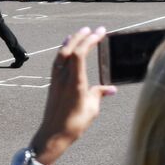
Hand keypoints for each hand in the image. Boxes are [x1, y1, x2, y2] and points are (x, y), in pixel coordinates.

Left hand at [31, 27, 115, 163]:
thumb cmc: (74, 124)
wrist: (53, 134)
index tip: (100, 32)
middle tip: (93, 29)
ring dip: (71, 41)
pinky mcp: (53, 84)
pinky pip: (57, 62)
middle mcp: (64, 77)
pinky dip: (63, 52)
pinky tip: (65, 49)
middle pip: (70, 50)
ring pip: (62, 54)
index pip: (80, 54)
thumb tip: (111, 89)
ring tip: (79, 33)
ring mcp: (56, 80)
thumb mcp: (92, 109)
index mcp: (75, 82)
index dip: (90, 40)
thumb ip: (99, 94)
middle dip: (82, 36)